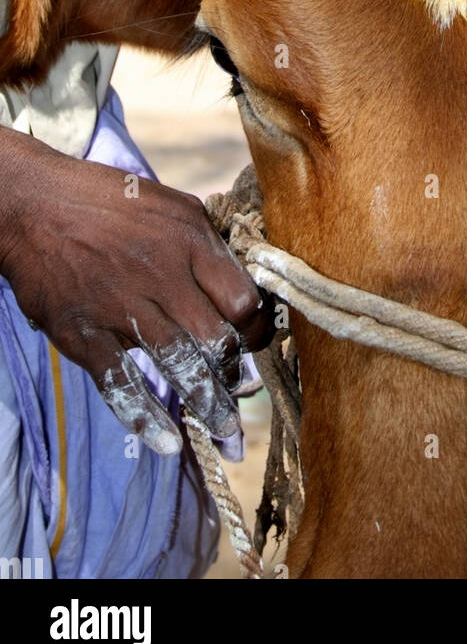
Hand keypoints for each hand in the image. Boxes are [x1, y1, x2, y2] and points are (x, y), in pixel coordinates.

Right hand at [0, 137, 271, 452]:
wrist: (33, 206)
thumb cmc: (109, 200)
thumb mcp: (172, 204)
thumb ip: (207, 243)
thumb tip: (241, 279)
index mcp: (190, 241)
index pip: (242, 300)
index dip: (255, 327)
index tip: (254, 340)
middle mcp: (162, 277)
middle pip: (216, 339)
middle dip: (233, 370)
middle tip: (240, 389)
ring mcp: (121, 309)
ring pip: (179, 366)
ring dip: (207, 402)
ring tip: (225, 429)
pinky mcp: (85, 335)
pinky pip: (122, 385)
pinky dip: (146, 418)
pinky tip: (168, 442)